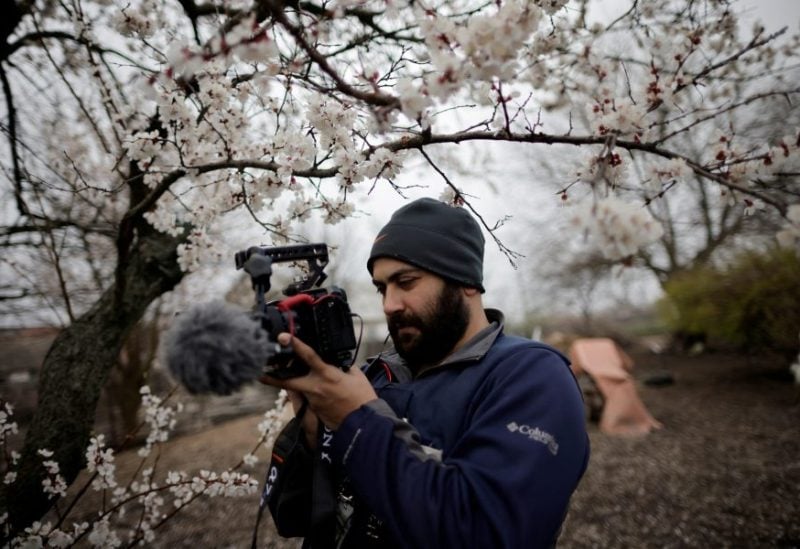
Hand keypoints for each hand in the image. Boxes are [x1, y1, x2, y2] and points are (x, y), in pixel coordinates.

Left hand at [260, 333, 377, 429]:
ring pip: (301, 390)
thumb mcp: (356, 376)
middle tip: (259, 373)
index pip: (308, 356)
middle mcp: (316, 387)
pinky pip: (311, 400)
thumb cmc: (363, 399)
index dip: (294, 345)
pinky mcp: (316, 411)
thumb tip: (339, 364)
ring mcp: (314, 401)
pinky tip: (325, 396)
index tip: (283, 337)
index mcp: (327, 375)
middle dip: (272, 378)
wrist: (364, 424)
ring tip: (305, 381)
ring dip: (301, 385)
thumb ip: (344, 368)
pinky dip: (314, 396)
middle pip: (288, 381)